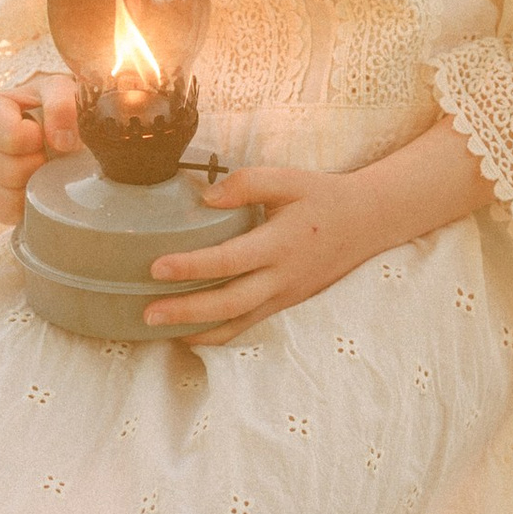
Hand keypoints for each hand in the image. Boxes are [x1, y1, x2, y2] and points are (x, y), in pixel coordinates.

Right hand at [0, 72, 78, 226]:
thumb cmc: (49, 106)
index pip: (12, 137)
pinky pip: (7, 213)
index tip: (43, 133)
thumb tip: (62, 141)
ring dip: (34, 185)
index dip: (37, 139)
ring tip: (39, 167)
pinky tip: (32, 184)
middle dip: (38, 164)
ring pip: (9, 197)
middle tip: (46, 153)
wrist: (46, 126)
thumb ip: (63, 104)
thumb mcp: (59, 91)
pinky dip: (27, 203)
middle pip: (11, 171)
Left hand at [145, 117, 496, 345]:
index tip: (156, 267)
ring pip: (236, 323)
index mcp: (280, 244)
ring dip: (196, 330)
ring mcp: (283, 297)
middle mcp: (280, 277)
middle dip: (185, 312)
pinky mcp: (283, 304)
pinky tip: (188, 333)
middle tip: (148, 313)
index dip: (192, 267)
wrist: (365, 223)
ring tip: (158, 330)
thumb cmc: (320, 197)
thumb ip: (246, 183)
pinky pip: (246, 325)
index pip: (229, 261)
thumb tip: (205, 198)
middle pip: (228, 304)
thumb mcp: (288, 179)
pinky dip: (216, 334)